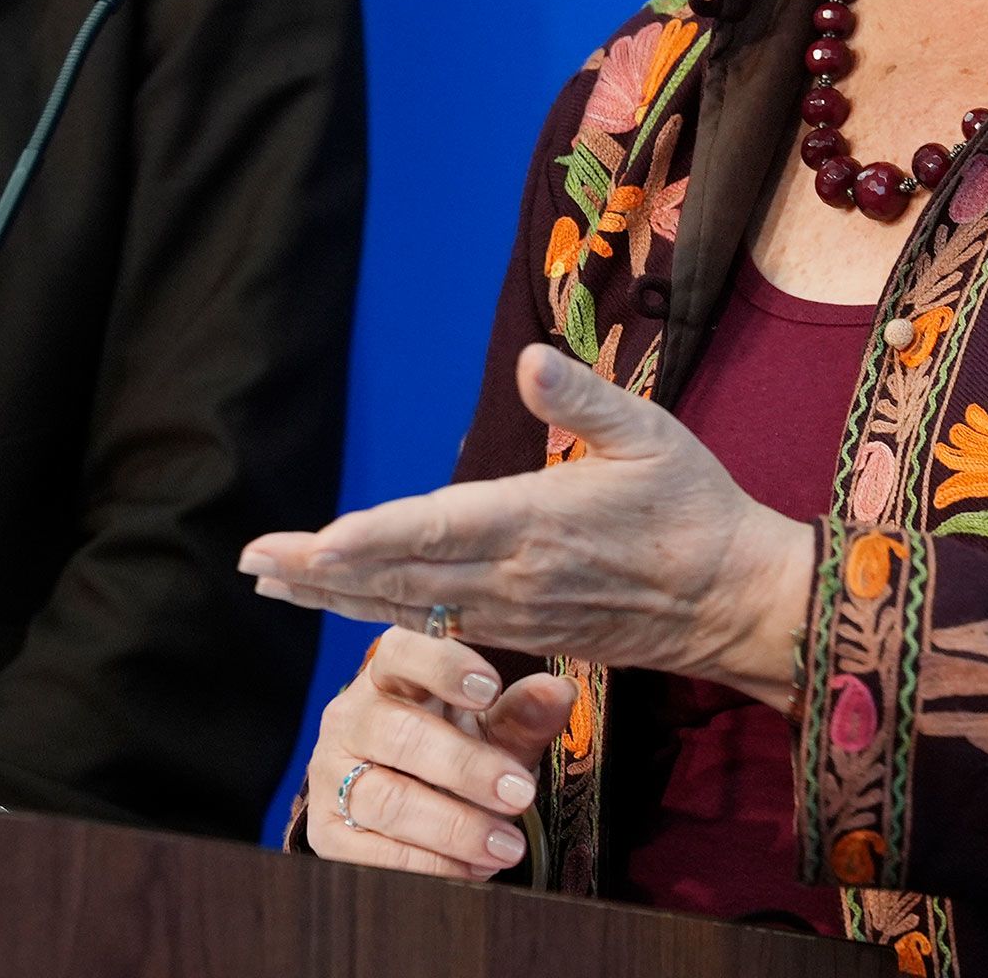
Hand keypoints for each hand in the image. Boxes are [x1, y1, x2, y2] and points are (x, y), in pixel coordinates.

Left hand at [240, 344, 812, 706]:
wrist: (735, 603)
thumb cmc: (696, 509)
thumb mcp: (651, 436)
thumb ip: (584, 400)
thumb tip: (528, 358)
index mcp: (539, 522)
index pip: (438, 529)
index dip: (370, 538)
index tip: (311, 544)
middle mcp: (515, 576)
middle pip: (401, 575)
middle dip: (321, 572)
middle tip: (252, 563)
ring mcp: (515, 611)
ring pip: (408, 605)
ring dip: (337, 596)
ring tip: (273, 584)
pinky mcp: (523, 630)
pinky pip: (436, 624)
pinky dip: (381, 614)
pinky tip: (345, 605)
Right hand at [302, 626, 573, 877]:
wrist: (410, 801)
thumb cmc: (456, 746)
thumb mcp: (493, 727)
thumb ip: (524, 712)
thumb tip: (559, 692)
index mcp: (389, 675)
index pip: (402, 652)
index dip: (443, 667)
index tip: (490, 689)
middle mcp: (350, 718)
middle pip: (399, 735)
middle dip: (466, 767)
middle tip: (521, 794)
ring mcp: (330, 775)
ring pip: (386, 799)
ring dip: (453, 827)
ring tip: (506, 846)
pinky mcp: (326, 831)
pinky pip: (371, 853)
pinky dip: (427, 865)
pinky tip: (471, 868)